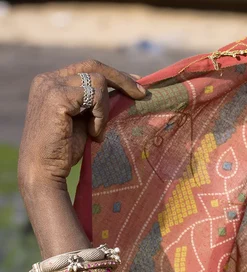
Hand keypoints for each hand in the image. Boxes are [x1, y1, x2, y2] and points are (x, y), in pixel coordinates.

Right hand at [18, 59, 145, 193]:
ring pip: (98, 81)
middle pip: (94, 66)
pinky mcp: (57, 97)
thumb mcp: (84, 118)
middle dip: (122, 79)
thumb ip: (96, 102)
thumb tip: (126, 90)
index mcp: (52, 81)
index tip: (137, 85)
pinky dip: (101, 116)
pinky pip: (95, 96)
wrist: (44, 169)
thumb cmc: (64, 149)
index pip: (88, 67)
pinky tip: (93, 133)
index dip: (115, 74)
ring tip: (96, 131)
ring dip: (105, 109)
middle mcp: (48, 79)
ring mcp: (51, 86)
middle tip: (141, 94)